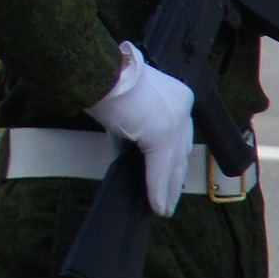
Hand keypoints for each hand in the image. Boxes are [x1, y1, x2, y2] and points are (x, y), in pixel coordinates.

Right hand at [86, 43, 194, 216]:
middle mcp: (181, 107)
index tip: (170, 176)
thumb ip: (135, 126)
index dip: (174, 159)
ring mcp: (173, 120)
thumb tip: (130, 152)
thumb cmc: (105, 79)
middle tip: (169, 197)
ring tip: (163, 207)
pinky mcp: (161, 134)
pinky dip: (156, 188)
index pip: (179, 134)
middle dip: (174, 178)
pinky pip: (159, 168)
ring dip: (168, 189)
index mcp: (176, 95)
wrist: (97, 70)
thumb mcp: (127, 104)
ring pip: (173, 162)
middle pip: (180, 151)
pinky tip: (156, 204)